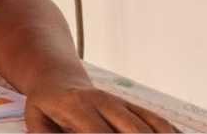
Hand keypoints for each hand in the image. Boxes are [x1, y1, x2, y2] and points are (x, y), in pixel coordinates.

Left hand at [25, 79, 177, 132]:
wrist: (57, 78)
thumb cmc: (45, 106)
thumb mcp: (36, 121)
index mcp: (77, 106)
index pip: (98, 133)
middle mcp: (104, 102)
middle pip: (133, 130)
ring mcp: (122, 103)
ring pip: (150, 125)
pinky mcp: (133, 107)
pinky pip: (157, 121)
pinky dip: (169, 132)